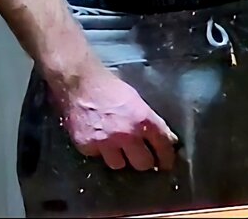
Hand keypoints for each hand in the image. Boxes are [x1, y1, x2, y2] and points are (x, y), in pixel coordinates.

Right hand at [56, 68, 178, 171]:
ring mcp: (106, 143)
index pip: (163, 146)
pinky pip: (99, 158)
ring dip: (120, 158)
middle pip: (143, 164)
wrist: (81, 82)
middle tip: (140, 156)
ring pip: (119, 165)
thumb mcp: (136, 99)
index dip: (166, 157)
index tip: (166, 163)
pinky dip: (100, 151)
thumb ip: (149, 120)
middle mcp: (126, 134)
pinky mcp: (88, 147)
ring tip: (116, 146)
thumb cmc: (110, 87)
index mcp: (143, 119)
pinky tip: (98, 138)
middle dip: (143, 161)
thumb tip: (165, 138)